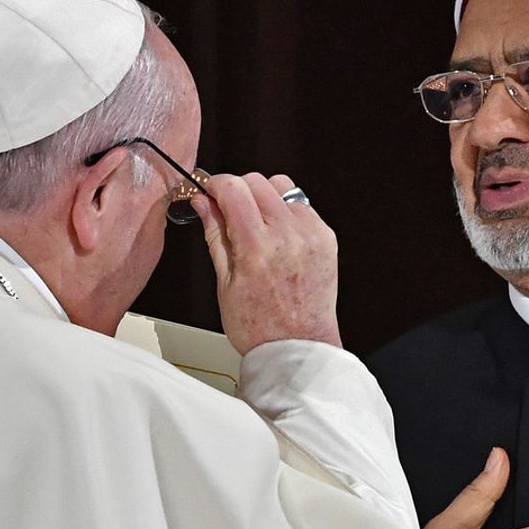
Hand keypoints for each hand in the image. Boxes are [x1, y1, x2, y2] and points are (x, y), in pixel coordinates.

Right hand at [192, 173, 341, 354]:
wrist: (298, 347)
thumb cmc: (259, 326)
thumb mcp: (224, 282)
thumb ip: (215, 234)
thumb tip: (203, 204)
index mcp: (258, 248)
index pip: (234, 189)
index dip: (215, 185)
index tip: (209, 192)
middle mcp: (288, 236)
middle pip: (257, 181)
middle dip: (237, 190)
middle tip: (228, 211)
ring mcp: (311, 235)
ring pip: (281, 187)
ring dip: (263, 197)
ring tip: (256, 224)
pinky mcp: (326, 238)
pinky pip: (302, 206)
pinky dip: (285, 212)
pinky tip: (277, 235)